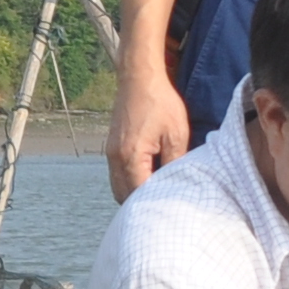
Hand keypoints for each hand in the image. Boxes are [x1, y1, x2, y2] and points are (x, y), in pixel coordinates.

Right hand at [106, 67, 191, 201]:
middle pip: (123, 196)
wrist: (140, 78)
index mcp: (130, 156)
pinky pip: (118, 175)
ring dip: (134, 194)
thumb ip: (175, 163)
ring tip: (157, 196)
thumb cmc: (160, 103)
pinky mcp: (112, 148)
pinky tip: (148, 179)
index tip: (170, 210)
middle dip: (142, 204)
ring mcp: (111, 153)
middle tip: (165, 207)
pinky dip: (130, 182)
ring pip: (118, 187)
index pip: (138, 194)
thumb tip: (178, 185)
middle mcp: (115, 158)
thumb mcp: (177, 134)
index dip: (154, 204)